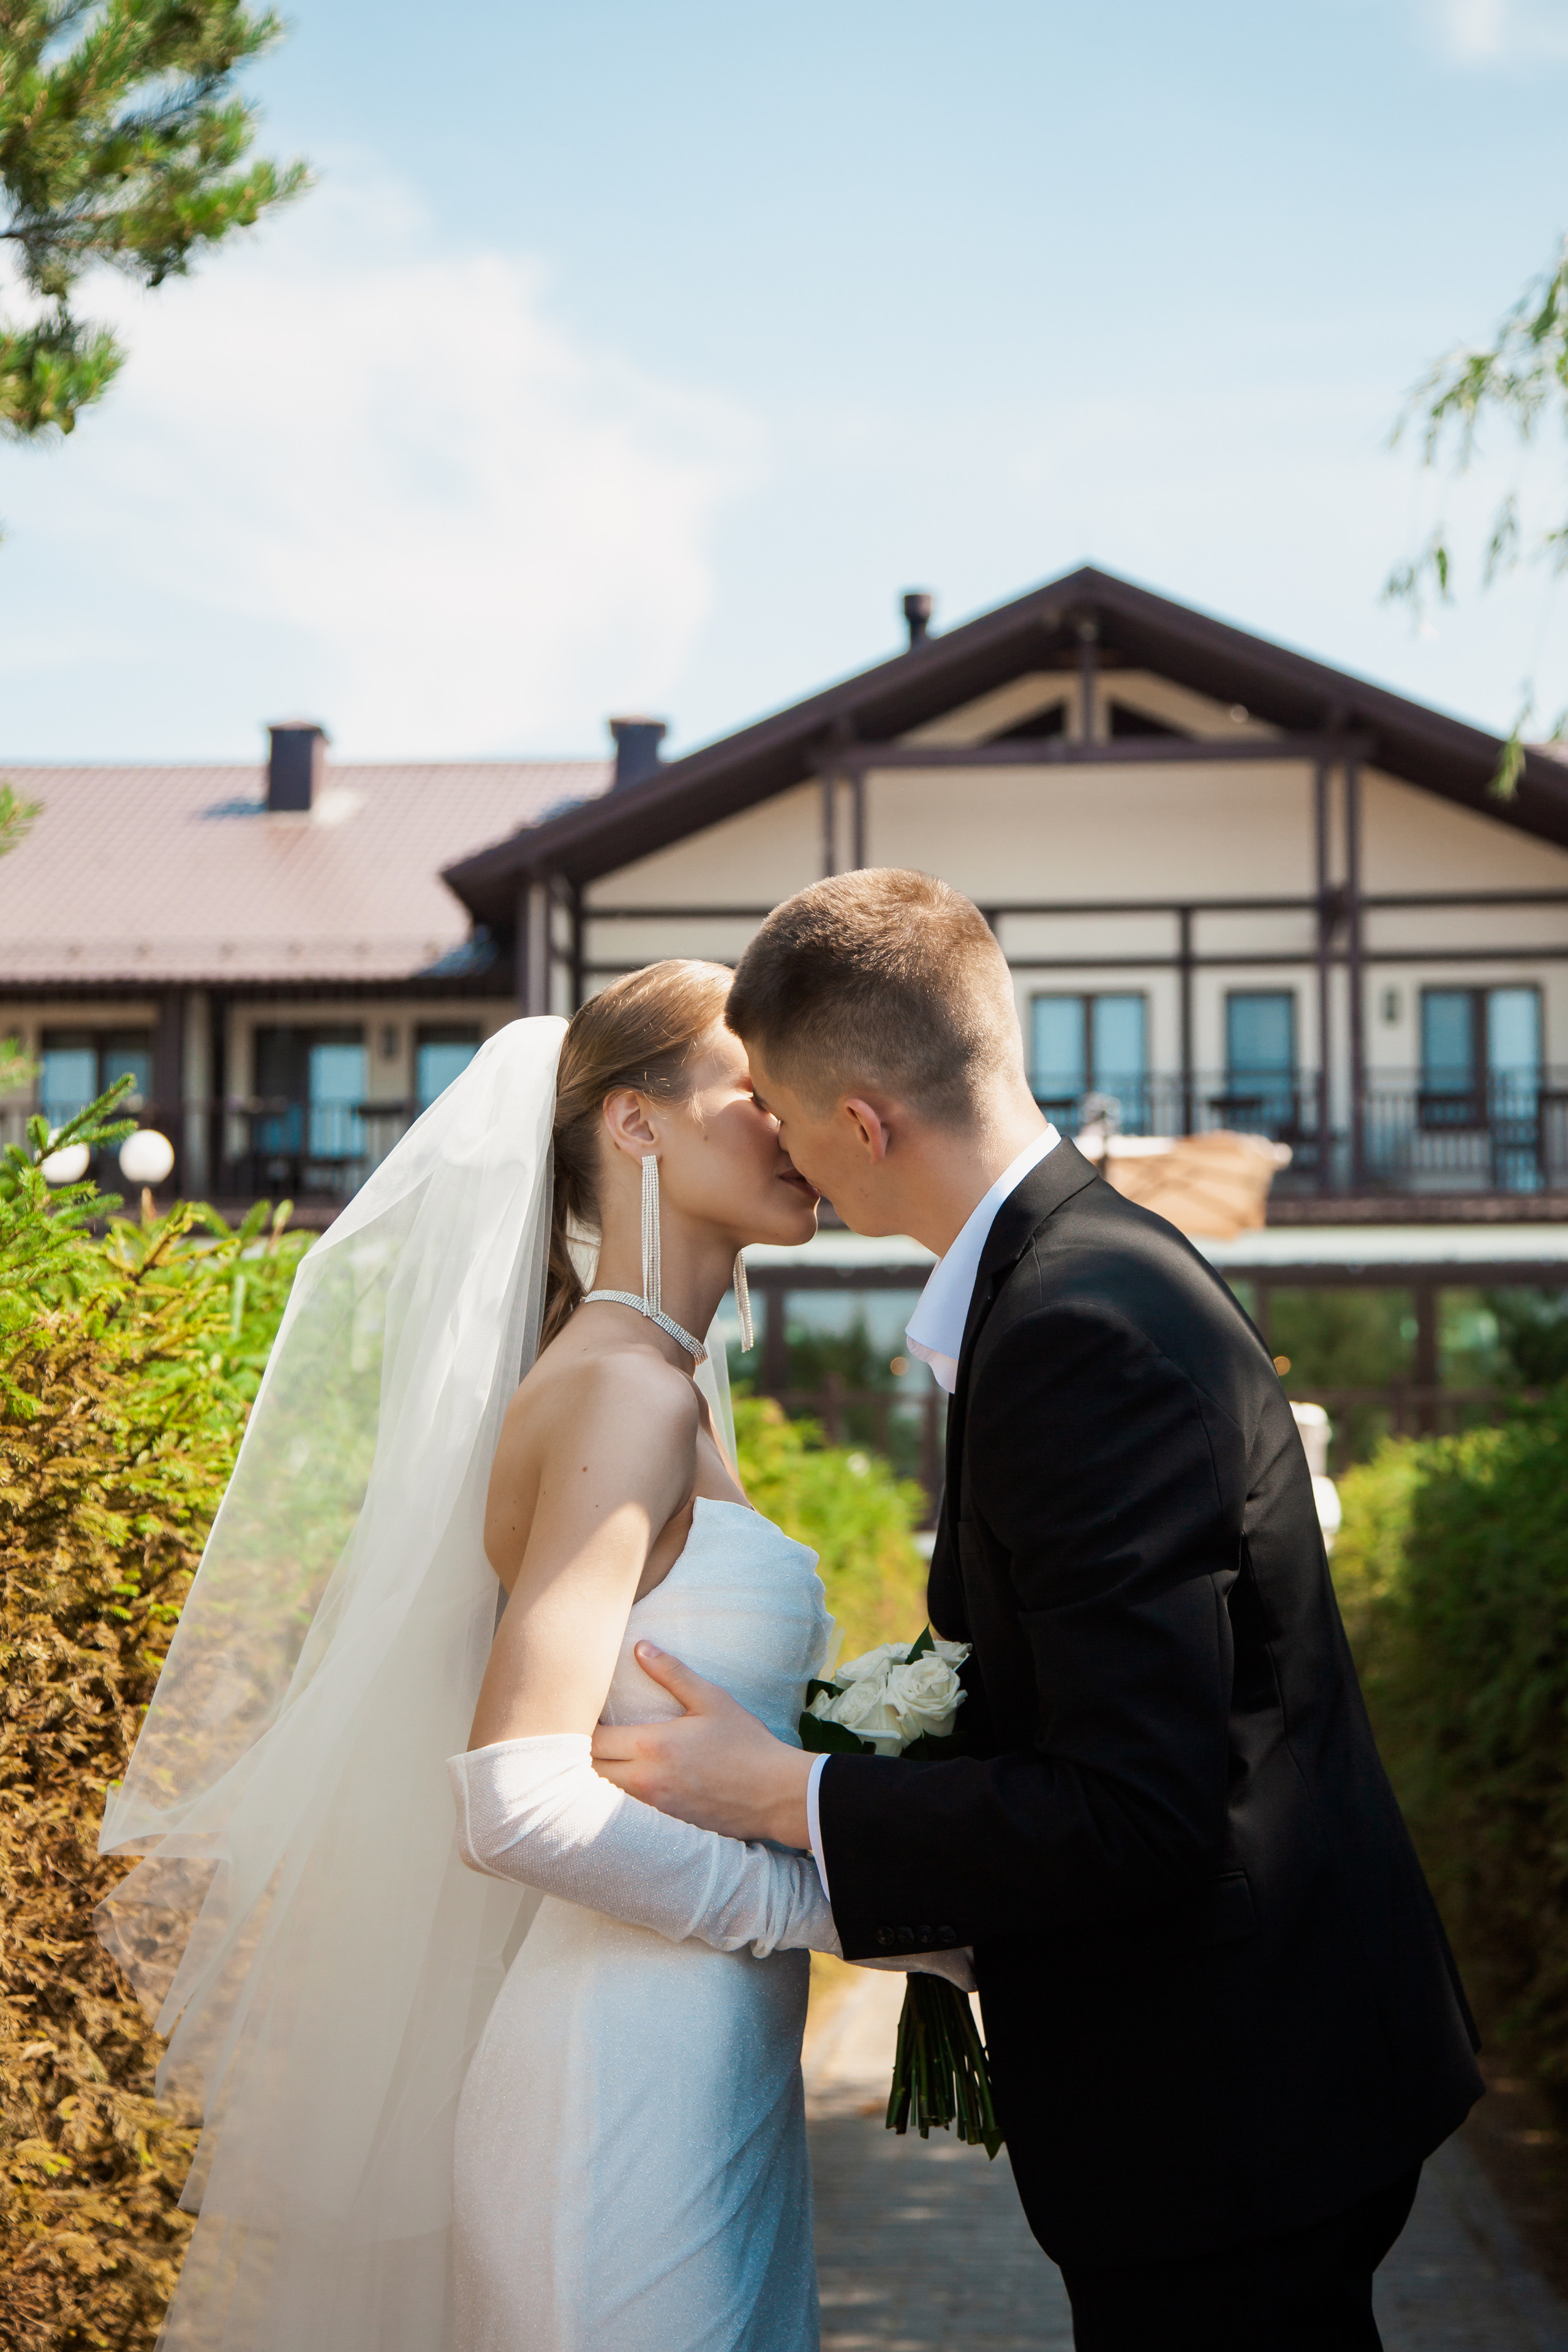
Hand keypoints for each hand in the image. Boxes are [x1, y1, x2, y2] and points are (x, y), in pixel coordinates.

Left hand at [590, 1642, 814, 1848]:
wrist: (775, 1793)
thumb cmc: (746, 1743)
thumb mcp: (711, 1699)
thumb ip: (672, 1672)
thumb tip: (640, 1647)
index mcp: (651, 1746)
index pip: (592, 1740)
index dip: (580, 1728)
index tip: (583, 1715)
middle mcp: (645, 1781)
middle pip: (589, 1772)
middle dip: (583, 1754)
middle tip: (587, 1736)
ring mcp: (653, 1808)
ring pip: (605, 1795)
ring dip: (598, 1778)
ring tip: (604, 1758)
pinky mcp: (666, 1825)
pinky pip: (627, 1813)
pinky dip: (618, 1799)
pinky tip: (630, 1783)